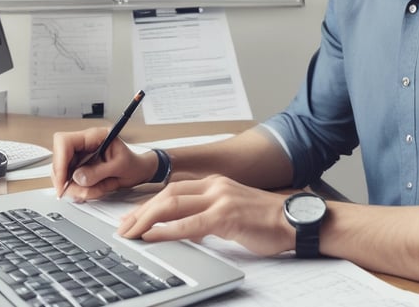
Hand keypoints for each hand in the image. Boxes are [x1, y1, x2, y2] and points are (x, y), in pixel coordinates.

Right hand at [51, 129, 156, 200]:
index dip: (59, 161)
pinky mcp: (80, 168)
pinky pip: (70, 181)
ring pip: (63, 173)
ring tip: (96, 190)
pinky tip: (93, 191)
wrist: (139, 171)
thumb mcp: (120, 167)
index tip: (63, 181)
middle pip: (59, 160)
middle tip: (80, 193)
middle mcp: (84, 145)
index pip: (64, 142)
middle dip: (67, 180)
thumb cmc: (134, 164)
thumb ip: (98, 172)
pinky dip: (79, 190)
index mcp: (94, 136)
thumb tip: (77, 177)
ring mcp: (80, 157)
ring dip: (76, 187)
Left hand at [118, 175, 295, 256]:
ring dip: (145, 219)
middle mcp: (214, 186)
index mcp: (215, 183)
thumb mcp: (232, 210)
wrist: (296, 220)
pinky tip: (151, 236)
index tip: (132, 216)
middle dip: (140, 211)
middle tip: (123, 227)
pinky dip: (165, 230)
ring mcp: (220, 199)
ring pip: (172, 204)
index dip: (149, 202)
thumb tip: (184, 226)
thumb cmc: (267, 220)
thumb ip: (209, 213)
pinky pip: (188, 223)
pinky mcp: (226, 216)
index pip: (172, 189)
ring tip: (129, 232)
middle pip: (167, 194)